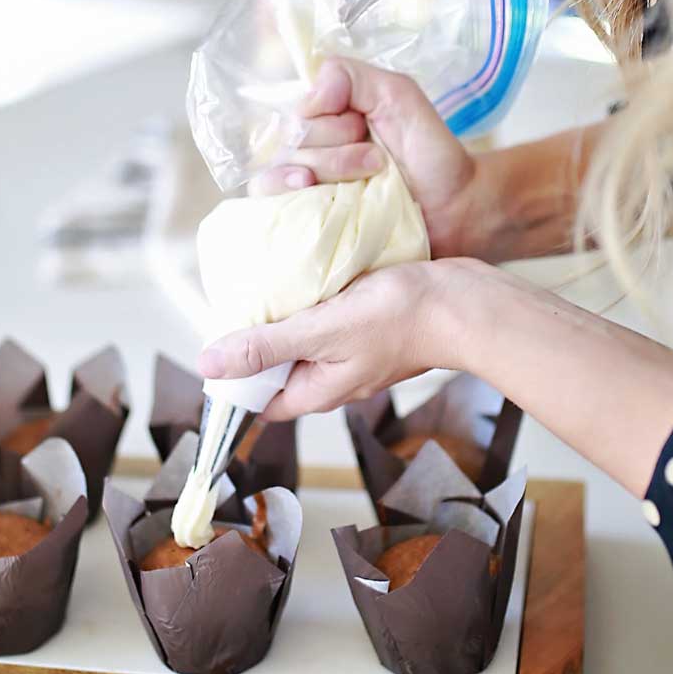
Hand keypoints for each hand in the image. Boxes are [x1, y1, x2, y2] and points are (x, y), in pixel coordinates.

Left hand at [199, 261, 467, 419]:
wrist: (463, 302)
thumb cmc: (400, 320)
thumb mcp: (322, 331)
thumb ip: (267, 346)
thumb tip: (209, 365)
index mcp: (318, 390)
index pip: (260, 399)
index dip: (234, 379)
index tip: (216, 342)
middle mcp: (333, 377)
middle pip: (279, 367)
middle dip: (257, 341)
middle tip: (238, 302)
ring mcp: (354, 353)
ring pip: (304, 340)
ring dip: (284, 316)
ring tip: (265, 284)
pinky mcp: (369, 326)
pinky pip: (327, 318)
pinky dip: (312, 300)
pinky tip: (304, 274)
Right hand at [251, 58, 479, 259]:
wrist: (453, 206)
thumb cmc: (427, 150)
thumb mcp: (397, 95)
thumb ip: (351, 77)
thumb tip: (309, 99)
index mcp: (322, 123)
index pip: (294, 115)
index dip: (327, 121)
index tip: (364, 127)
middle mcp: (304, 155)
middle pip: (288, 146)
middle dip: (335, 151)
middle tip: (378, 161)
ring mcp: (302, 193)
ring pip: (279, 175)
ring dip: (328, 172)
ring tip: (369, 178)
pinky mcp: (306, 227)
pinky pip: (272, 211)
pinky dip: (287, 198)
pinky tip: (309, 191)